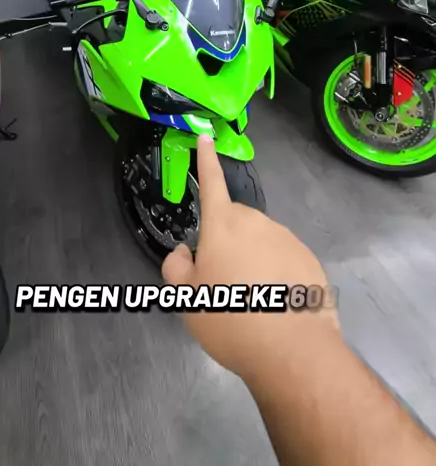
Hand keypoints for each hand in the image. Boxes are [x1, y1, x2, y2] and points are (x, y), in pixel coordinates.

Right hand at [162, 135, 339, 381]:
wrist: (292, 350)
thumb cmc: (231, 320)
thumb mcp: (187, 300)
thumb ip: (176, 269)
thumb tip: (183, 253)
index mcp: (223, 225)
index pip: (211, 182)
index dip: (205, 159)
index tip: (205, 136)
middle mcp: (256, 223)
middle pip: (234, 223)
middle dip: (226, 242)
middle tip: (221, 281)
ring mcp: (286, 239)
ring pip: (260, 242)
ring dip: (253, 260)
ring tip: (252, 302)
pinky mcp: (309, 260)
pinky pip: (284, 260)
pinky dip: (277, 276)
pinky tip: (276, 307)